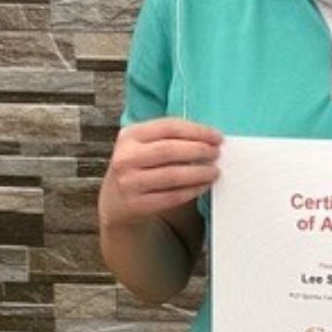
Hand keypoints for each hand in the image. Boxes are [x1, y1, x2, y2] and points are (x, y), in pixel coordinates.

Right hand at [99, 117, 220, 223]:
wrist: (115, 201)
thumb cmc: (138, 167)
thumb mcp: (142, 145)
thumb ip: (169, 138)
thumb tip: (208, 139)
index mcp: (129, 135)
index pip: (168, 127)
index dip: (197, 131)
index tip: (216, 136)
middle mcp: (125, 158)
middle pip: (170, 150)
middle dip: (199, 150)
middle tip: (216, 153)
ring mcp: (129, 182)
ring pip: (172, 175)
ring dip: (199, 172)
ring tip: (214, 171)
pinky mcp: (136, 204)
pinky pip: (171, 197)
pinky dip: (192, 190)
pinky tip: (203, 186)